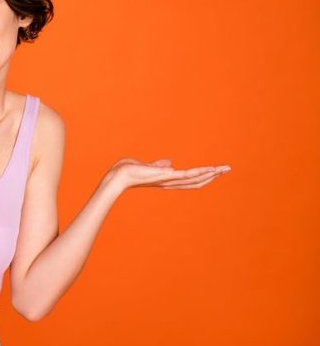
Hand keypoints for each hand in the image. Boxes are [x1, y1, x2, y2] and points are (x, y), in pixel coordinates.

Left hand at [104, 158, 230, 193]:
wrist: (118, 175)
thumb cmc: (128, 171)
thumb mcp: (147, 166)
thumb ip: (159, 165)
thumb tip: (169, 163)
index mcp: (167, 180)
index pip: (189, 180)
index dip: (202, 176)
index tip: (215, 171)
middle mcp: (170, 182)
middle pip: (196, 182)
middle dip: (212, 176)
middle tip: (227, 169)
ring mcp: (169, 180)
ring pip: (195, 179)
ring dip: (211, 173)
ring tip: (224, 169)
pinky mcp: (166, 176)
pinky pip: (187, 175)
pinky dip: (200, 172)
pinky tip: (211, 169)